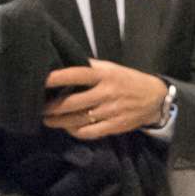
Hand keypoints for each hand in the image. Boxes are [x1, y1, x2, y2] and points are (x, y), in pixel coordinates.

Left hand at [44, 61, 169, 139]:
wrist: (154, 98)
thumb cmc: (127, 80)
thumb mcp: (112, 68)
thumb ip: (91, 67)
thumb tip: (65, 63)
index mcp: (105, 75)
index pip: (77, 75)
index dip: (58, 78)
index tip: (42, 80)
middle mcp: (107, 93)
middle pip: (73, 102)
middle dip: (53, 107)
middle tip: (40, 108)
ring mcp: (110, 111)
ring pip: (78, 119)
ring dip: (59, 122)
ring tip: (48, 120)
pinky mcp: (114, 126)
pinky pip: (89, 132)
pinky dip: (75, 131)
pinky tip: (68, 128)